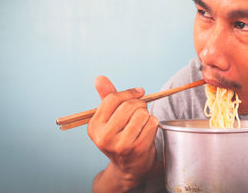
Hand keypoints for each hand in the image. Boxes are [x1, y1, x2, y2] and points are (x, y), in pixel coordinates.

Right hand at [87, 76, 158, 190]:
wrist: (129, 167)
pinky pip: (152, 123)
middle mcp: (104, 137)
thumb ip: (106, 97)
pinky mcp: (137, 149)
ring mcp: (121, 144)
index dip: (129, 92)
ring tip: (142, 123)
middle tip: (140, 111)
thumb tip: (99, 78)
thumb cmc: (119, 137)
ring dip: (146, 115)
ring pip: (142, 114)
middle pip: (128, 106)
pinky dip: (153, 124)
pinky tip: (147, 132)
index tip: (139, 92)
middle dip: (139, 104)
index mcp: (94, 127)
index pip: (112, 99)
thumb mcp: (109, 119)